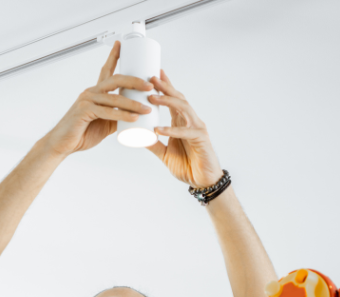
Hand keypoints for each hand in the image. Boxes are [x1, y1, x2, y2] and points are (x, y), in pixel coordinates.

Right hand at [40, 41, 155, 156]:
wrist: (63, 144)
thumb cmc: (82, 133)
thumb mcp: (105, 124)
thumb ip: (118, 117)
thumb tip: (135, 117)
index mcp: (95, 93)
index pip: (106, 70)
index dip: (114, 56)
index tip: (122, 44)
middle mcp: (91, 92)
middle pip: (116, 79)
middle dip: (135, 81)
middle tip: (150, 86)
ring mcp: (86, 100)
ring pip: (115, 97)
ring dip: (133, 104)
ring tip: (147, 108)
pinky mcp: (84, 111)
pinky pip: (107, 111)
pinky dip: (122, 115)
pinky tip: (134, 118)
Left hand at [145, 70, 223, 188]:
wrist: (202, 181)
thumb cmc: (187, 166)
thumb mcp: (165, 154)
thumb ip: (153, 145)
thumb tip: (138, 138)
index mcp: (181, 122)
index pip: (172, 100)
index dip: (164, 86)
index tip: (153, 73)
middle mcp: (190, 121)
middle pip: (178, 98)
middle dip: (165, 87)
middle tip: (151, 78)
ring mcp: (197, 128)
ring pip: (183, 108)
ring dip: (168, 101)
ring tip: (152, 97)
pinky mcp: (201, 139)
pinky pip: (185, 132)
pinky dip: (171, 130)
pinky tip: (159, 129)